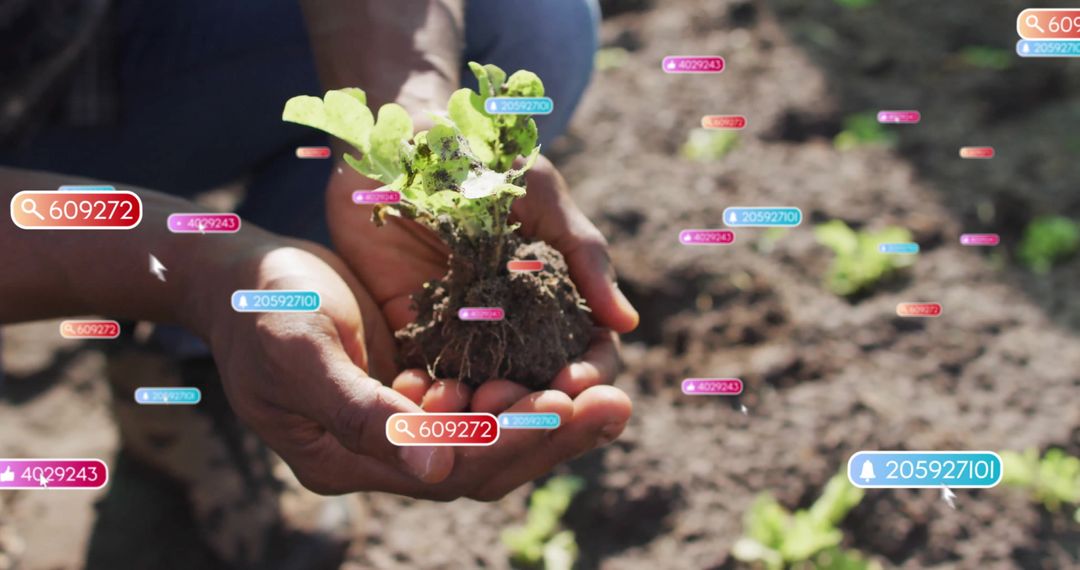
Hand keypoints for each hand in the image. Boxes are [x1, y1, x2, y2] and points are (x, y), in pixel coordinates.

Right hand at [198, 235, 628, 499]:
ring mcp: (403, 422)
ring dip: (550, 415)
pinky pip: (483, 400)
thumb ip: (361, 414)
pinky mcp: (417, 385)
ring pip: (491, 435)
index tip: (568, 405)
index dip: (510, 441)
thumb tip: (437, 470)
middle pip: (483, 463)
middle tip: (617, 403)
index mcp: (349, 459)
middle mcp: (384, 453)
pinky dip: (524, 388)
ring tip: (608, 387)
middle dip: (552, 435)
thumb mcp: (300, 354)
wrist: (240, 273)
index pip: (448, 469)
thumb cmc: (260, 309)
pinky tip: (566, 365)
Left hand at [326, 153, 638, 397]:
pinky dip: (430, 396)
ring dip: (485, 412)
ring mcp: (465, 334)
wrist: (400, 141)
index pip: (586, 352)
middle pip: (538, 387)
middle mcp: (516, 325)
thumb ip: (583, 254)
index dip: (588, 375)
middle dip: (535, 406)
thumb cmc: (482, 157)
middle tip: (518, 408)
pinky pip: (427, 378)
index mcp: (555, 297)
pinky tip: (428, 403)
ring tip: (474, 411)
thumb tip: (626, 323)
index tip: (575, 384)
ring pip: (485, 394)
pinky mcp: (413, 332)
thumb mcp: (541, 194)